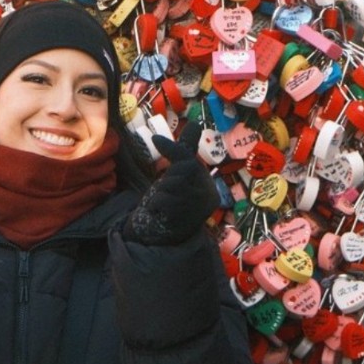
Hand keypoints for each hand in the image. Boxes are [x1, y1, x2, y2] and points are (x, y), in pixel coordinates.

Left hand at [123, 121, 218, 244]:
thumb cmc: (173, 206)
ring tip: (163, 205)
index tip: (154, 140)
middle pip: (182, 170)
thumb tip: (197, 124)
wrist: (163, 240)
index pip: (190, 161)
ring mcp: (194, 210)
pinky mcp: (180, 219)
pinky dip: (156, 203)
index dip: (173, 149)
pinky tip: (159, 212)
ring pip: (171, 184)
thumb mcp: (180, 177)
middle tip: (164, 190)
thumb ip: (186, 153)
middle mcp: (206, 199)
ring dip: (160, 192)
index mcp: (209, 190)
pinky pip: (162, 199)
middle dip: (167, 177)